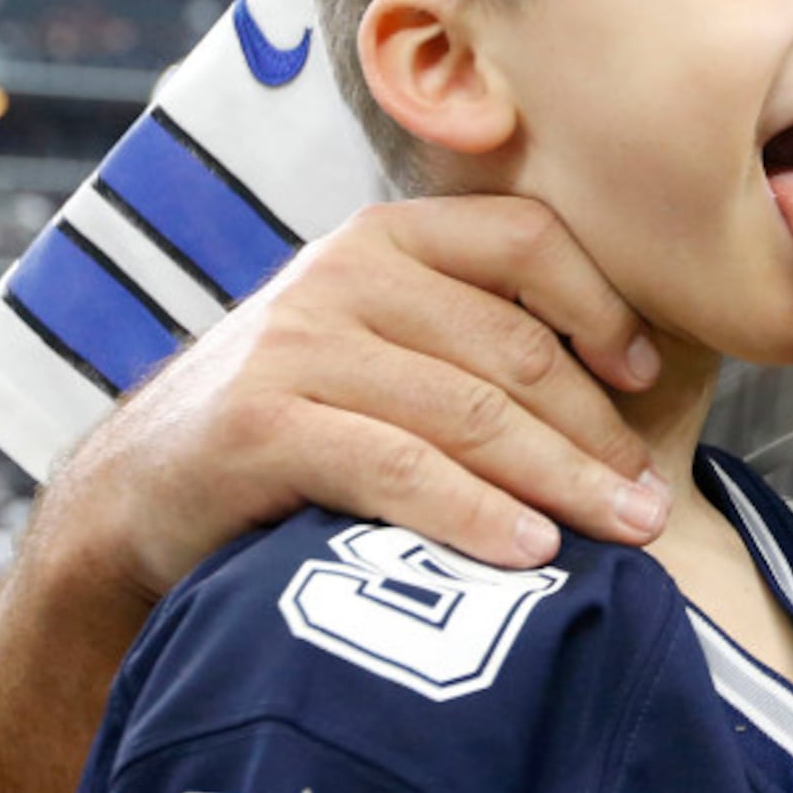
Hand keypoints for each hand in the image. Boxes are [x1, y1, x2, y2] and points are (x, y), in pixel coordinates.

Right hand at [50, 196, 670, 604]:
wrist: (140, 493)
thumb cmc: (295, 426)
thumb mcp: (376, 348)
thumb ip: (466, 337)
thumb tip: (625, 374)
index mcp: (385, 240)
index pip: (524, 238)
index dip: (601, 304)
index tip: (646, 376)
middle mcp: (341, 275)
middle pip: (512, 347)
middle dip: (597, 431)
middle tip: (652, 503)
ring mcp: (296, 346)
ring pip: (468, 412)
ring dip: (562, 481)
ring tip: (626, 535)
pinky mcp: (262, 426)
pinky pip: (399, 469)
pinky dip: (476, 513)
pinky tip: (532, 554)